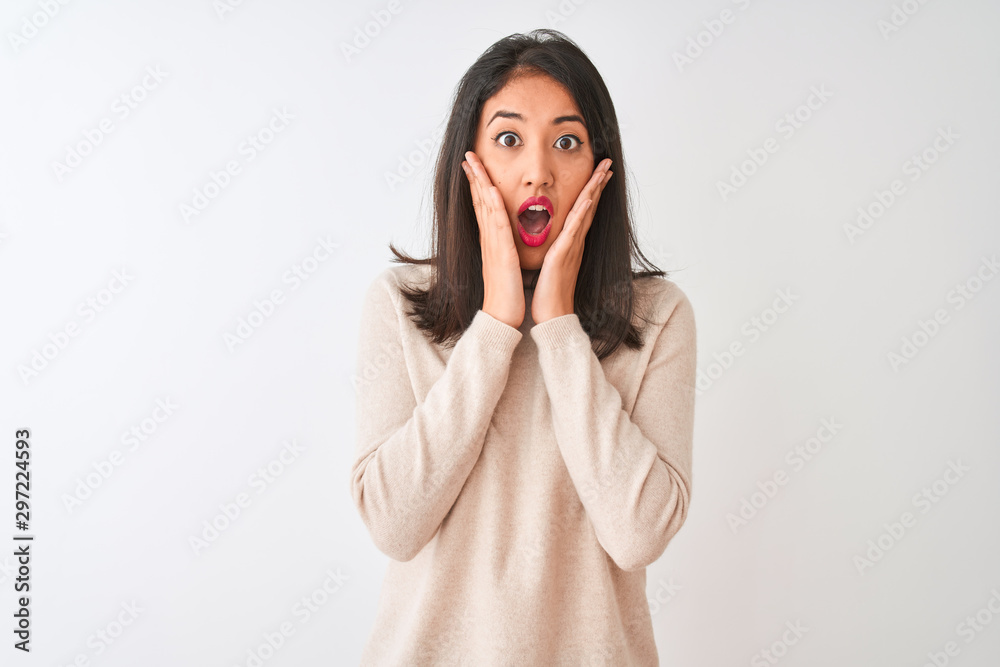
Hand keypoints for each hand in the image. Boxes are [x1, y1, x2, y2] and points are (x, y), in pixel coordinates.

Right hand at [462, 151, 524, 328]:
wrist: (502, 316)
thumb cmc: (506, 295)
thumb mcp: (504, 266)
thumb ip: (503, 250)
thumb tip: (504, 240)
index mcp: (491, 241)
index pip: (483, 207)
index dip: (478, 186)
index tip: (473, 168)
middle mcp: (488, 239)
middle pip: (479, 201)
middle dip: (474, 177)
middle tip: (468, 155)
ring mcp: (493, 244)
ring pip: (485, 206)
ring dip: (480, 182)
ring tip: (473, 162)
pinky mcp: (501, 253)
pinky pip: (496, 224)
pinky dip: (493, 205)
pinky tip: (490, 189)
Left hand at [532, 158, 612, 323]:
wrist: (552, 316)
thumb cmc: (549, 293)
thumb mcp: (553, 264)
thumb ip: (557, 249)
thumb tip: (557, 240)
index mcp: (571, 242)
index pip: (583, 210)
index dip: (592, 190)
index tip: (599, 172)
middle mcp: (575, 242)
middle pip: (590, 206)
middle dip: (599, 183)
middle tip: (608, 162)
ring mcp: (572, 247)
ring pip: (585, 213)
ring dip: (594, 190)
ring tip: (603, 171)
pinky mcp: (564, 255)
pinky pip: (574, 231)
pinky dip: (581, 214)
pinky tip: (587, 199)